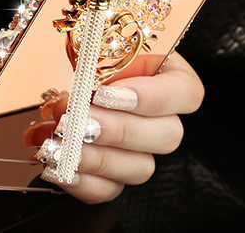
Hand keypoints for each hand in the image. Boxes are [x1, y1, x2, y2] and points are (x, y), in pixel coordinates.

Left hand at [23, 51, 203, 202]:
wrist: (62, 91)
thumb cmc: (85, 66)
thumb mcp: (96, 52)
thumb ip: (100, 61)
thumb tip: (88, 82)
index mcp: (169, 80)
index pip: (188, 94)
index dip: (152, 97)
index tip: (106, 92)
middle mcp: (163, 120)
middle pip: (166, 135)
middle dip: (116, 128)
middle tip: (76, 119)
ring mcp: (143, 154)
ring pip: (140, 168)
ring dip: (95, 155)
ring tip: (58, 141)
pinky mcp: (117, 178)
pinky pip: (110, 191)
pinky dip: (81, 180)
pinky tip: (56, 164)